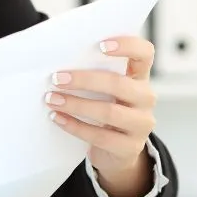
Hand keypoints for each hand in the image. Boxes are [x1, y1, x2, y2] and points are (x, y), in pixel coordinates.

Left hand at [44, 36, 156, 196]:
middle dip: (85, 80)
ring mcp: (141, 125)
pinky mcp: (130, 148)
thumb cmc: (105, 108)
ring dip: (75, 104)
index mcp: (140, 77)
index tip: (100, 45)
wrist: (116, 152)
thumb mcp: (105, 90)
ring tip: (51, 99)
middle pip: (119, 84)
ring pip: (108, 112)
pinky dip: (74, 126)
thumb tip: (58, 62)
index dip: (127, 46)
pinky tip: (56, 118)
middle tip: (56, 78)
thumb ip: (93, 73)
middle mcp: (146, 98)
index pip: (144, 54)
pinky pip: (100, 136)